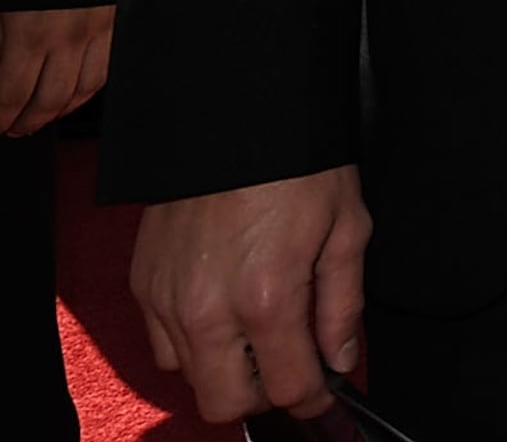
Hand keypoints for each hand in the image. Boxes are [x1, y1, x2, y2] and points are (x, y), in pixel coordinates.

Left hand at [0, 6, 112, 134]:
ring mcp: (99, 26)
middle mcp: (71, 35)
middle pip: (52, 100)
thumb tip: (0, 78)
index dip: (0, 118)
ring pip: (88, 88)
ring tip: (43, 114)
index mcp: (32, 33)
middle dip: (28, 122)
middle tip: (12, 127)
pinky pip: (108, 65)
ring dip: (62, 110)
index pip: (12, 95)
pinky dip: (89, 85)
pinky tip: (75, 86)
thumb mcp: (3, 8)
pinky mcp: (115, 17)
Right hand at [132, 166, 372, 422]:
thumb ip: (344, 305)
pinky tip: (223, 311)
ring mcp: (167, 300)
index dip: (314, 397)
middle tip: (290, 365)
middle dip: (263, 394)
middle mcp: (208, 310)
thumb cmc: (297, 165)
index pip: (288, 389)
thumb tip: (341, 357)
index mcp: (267, 299)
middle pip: (225, 403)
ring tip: (256, 331)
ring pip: (190, 377)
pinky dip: (192, 342)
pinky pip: (162, 344)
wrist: (236, 119)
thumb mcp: (347, 230)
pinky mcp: (143, 284)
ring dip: (225, 368)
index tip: (325, 390)